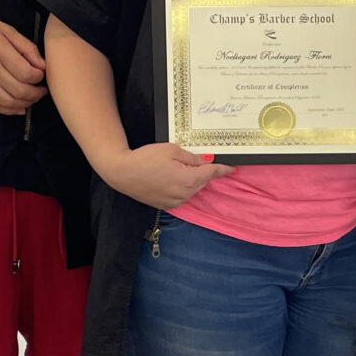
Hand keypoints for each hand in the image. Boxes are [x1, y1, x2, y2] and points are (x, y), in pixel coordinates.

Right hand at [0, 4, 46, 113]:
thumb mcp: (7, 29)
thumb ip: (27, 48)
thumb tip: (43, 66)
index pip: (26, 73)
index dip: (39, 77)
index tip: (42, 74)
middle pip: (18, 90)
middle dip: (35, 94)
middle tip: (42, 90)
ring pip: (6, 101)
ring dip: (24, 104)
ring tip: (32, 99)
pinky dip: (7, 110)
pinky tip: (18, 108)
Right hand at [105, 142, 235, 208]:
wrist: (122, 173)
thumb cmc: (146, 158)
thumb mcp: (172, 150)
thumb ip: (192, 158)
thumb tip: (207, 161)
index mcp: (188, 179)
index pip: (211, 173)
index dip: (224, 170)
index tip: (234, 168)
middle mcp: (185, 194)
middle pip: (202, 181)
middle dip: (203, 171)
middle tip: (195, 160)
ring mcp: (175, 202)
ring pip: (192, 189)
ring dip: (192, 179)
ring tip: (176, 168)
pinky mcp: (167, 205)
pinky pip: (182, 195)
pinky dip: (182, 187)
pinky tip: (170, 178)